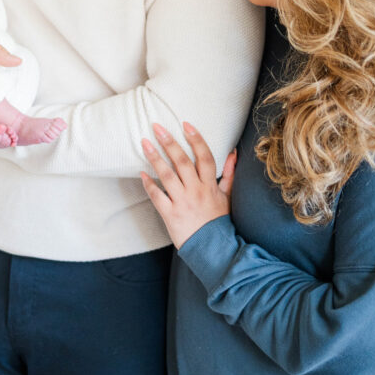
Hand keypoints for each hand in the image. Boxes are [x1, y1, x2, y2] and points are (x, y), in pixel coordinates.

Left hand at [140, 122, 236, 247]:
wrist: (215, 250)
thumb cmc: (219, 221)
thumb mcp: (228, 196)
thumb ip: (229, 174)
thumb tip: (233, 153)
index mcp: (210, 185)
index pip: (205, 157)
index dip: (196, 139)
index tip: (185, 124)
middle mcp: (196, 191)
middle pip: (182, 162)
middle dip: (169, 142)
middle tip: (156, 126)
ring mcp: (183, 203)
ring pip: (167, 176)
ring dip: (155, 158)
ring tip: (144, 143)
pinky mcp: (171, 215)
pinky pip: (157, 197)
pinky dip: (149, 185)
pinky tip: (141, 173)